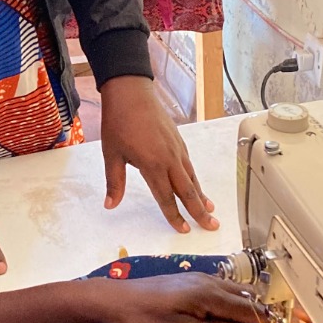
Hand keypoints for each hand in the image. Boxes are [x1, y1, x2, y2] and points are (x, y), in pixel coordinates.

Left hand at [85, 273, 259, 322]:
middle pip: (250, 297)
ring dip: (258, 305)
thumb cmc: (145, 321)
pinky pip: (226, 290)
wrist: (115, 301)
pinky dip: (242, 300)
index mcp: (209, 296)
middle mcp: (210, 283)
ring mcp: (200, 281)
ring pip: (239, 292)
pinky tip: (244, 308)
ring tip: (277, 318)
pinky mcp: (191, 285)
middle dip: (273, 311)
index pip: (251, 310)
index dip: (274, 322)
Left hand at [99, 77, 217, 233]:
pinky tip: (195, 184)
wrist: (130, 92)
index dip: (175, 216)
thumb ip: (114, 182)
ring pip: (192, 177)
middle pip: (188, 190)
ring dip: (201, 195)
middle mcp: (170, 158)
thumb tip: (110, 205)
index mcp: (153, 165)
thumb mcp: (111, 154)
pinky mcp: (178, 140)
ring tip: (210, 209)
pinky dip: (195, 178)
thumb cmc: (119, 122)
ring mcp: (176, 148)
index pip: (166, 198)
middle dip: (199, 211)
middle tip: (212, 226)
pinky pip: (189, 164)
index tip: (183, 230)